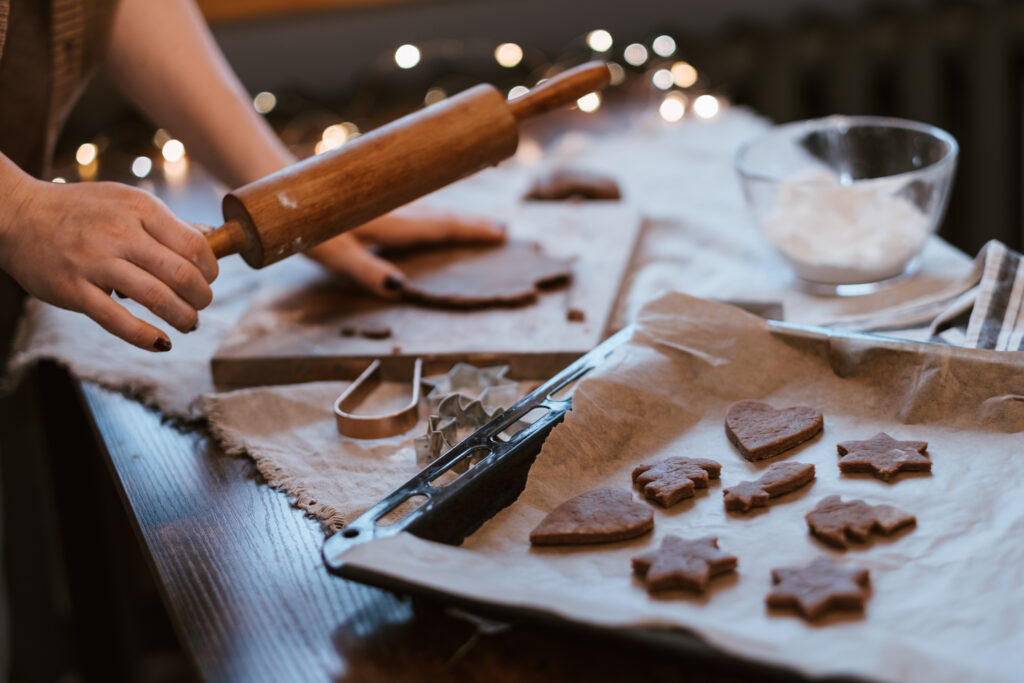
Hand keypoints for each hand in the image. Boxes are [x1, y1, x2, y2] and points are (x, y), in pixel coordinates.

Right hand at [0, 178, 217, 350]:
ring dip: (183, 318)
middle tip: (200, 305)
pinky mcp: (73, 290)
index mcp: (140, 208)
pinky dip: (145, 337)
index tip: (208, 280)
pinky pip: (117, 320)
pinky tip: (161, 343)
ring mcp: (95, 262)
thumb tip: (211, 238)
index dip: (210, 270)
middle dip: (202, 297)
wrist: (18, 214)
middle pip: (182, 274)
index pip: (194, 245)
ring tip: (188, 324)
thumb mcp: (126, 201)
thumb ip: (166, 223)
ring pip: (157, 298)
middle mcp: (119, 233)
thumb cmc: (81, 210)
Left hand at [303, 204, 505, 296]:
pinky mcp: (368, 195)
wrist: (277, 185)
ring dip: (452, 214)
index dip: (470, 230)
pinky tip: (427, 209)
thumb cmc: (301, 225)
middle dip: (469, 222)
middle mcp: (390, 207)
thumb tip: (399, 288)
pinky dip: (429, 207)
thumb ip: (365, 271)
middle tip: (500, 228)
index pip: (439, 226)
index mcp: (389, 221)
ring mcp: (380, 199)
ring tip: (473, 221)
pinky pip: (411, 201)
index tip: (499, 232)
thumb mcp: (332, 255)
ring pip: (426, 205)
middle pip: (439, 214)